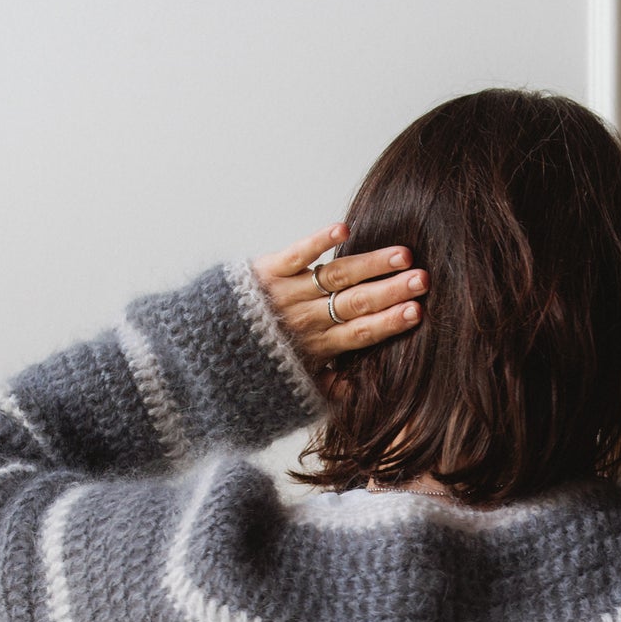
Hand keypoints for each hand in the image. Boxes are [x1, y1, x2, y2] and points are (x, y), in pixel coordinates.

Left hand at [251, 224, 427, 393]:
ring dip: (370, 265)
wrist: (197, 355)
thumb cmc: (249, 371)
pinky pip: (296, 255)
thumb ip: (326, 388)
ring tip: (402, 255)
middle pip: (356, 303)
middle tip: (423, 280)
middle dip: (392, 292)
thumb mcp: (290, 391)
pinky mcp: (266, 271)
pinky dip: (317, 242)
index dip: (390, 322)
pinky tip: (343, 229)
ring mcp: (286, 293)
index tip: (418, 312)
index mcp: (317, 348)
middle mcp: (305, 320)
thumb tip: (356, 389)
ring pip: (336, 277)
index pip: (360, 333)